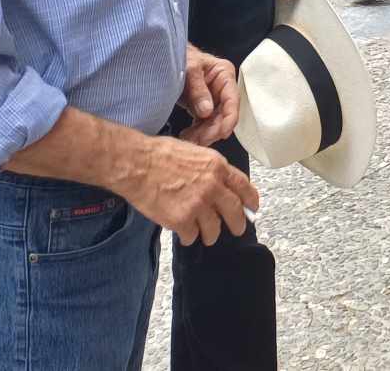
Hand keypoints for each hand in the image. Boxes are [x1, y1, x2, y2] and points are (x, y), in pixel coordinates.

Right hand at [120, 135, 257, 246]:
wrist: (137, 164)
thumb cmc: (160, 154)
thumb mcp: (195, 152)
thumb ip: (211, 170)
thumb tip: (220, 185)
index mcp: (217, 167)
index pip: (244, 187)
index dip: (251, 200)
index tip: (253, 208)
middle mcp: (212, 187)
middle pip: (234, 212)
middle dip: (238, 224)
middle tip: (238, 230)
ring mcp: (198, 205)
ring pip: (214, 229)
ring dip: (211, 235)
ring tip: (205, 236)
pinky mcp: (181, 220)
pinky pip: (191, 236)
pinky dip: (188, 237)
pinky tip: (183, 233)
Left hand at [178, 45, 240, 147]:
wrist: (165, 58)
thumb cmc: (180, 57)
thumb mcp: (189, 69)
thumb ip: (198, 90)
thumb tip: (206, 112)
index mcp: (224, 74)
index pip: (232, 100)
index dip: (229, 119)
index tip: (221, 133)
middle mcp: (222, 88)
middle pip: (224, 115)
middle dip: (212, 130)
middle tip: (198, 140)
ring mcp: (213, 98)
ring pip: (214, 122)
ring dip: (204, 134)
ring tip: (189, 140)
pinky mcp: (202, 106)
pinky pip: (204, 123)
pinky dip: (197, 132)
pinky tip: (187, 136)